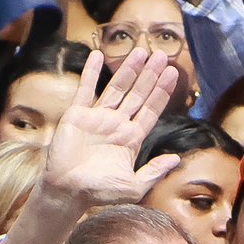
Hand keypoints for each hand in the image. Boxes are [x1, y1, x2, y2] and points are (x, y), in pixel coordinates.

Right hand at [41, 48, 180, 210]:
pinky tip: (97, 56)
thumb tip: (177, 159)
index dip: (161, 92)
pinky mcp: (77, 115)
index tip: (172, 74)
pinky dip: (90, 72)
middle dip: (150, 76)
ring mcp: (97, 118)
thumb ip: (154, 172)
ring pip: (116, 88)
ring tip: (140, 51)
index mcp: (131, 138)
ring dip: (128, 69)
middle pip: (137, 94)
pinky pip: (85, 90)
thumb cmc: (98, 192)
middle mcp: (116, 124)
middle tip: (161, 56)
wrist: (67, 192)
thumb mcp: (133, 187)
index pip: (150, 110)